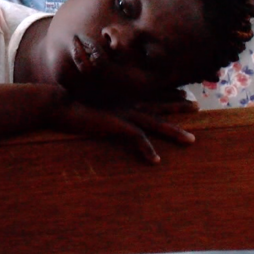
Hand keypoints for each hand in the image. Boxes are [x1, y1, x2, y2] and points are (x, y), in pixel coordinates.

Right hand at [46, 94, 196, 164]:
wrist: (57, 103)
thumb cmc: (69, 102)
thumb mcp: (89, 100)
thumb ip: (101, 101)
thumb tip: (104, 105)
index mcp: (121, 95)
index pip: (150, 93)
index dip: (168, 94)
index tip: (183, 94)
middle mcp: (126, 102)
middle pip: (159, 104)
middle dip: (178, 105)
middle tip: (196, 106)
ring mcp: (123, 113)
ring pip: (156, 122)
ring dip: (174, 131)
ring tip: (192, 141)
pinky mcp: (116, 124)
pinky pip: (137, 138)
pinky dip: (147, 149)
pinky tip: (156, 160)